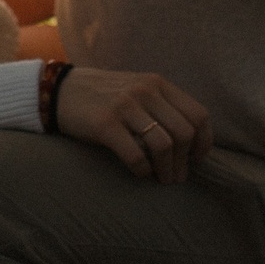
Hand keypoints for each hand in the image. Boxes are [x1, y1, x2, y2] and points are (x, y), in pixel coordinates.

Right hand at [55, 66, 212, 183]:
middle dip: (185, 161)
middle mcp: (145, 91)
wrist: (60, 90)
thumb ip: (162, 106)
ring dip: (167, 170)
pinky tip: (140, 173)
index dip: (204, 142)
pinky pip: (136, 155)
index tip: (197, 159)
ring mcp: (125, 106)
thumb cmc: (104, 96)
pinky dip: (143, 171)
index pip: (198, 114)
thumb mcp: (137, 90)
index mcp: (157, 83)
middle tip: (178, 177)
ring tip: (163, 180)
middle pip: (184, 133)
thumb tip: (191, 141)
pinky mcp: (104, 123)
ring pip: (163, 145)